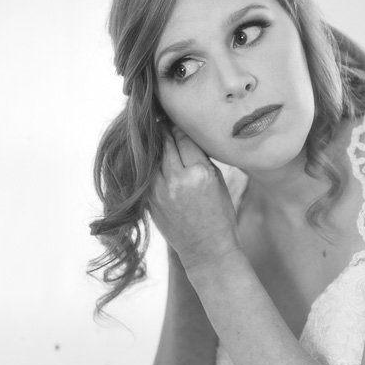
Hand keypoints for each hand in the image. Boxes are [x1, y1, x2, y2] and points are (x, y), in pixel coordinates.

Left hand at [150, 124, 240, 269]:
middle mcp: (177, 180)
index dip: (178, 124)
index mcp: (199, 173)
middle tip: (160, 116)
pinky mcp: (149, 201)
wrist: (206, 249)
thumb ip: (199, 157)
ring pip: (151, 155)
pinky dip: (147, 161)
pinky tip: (149, 154)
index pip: (183, 137)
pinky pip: (145, 172)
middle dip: (163, 128)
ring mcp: (159, 192)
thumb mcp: (218, 180)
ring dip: (152, 142)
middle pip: (164, 142)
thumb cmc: (219, 214)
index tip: (176, 115)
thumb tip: (182, 133)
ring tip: (151, 130)